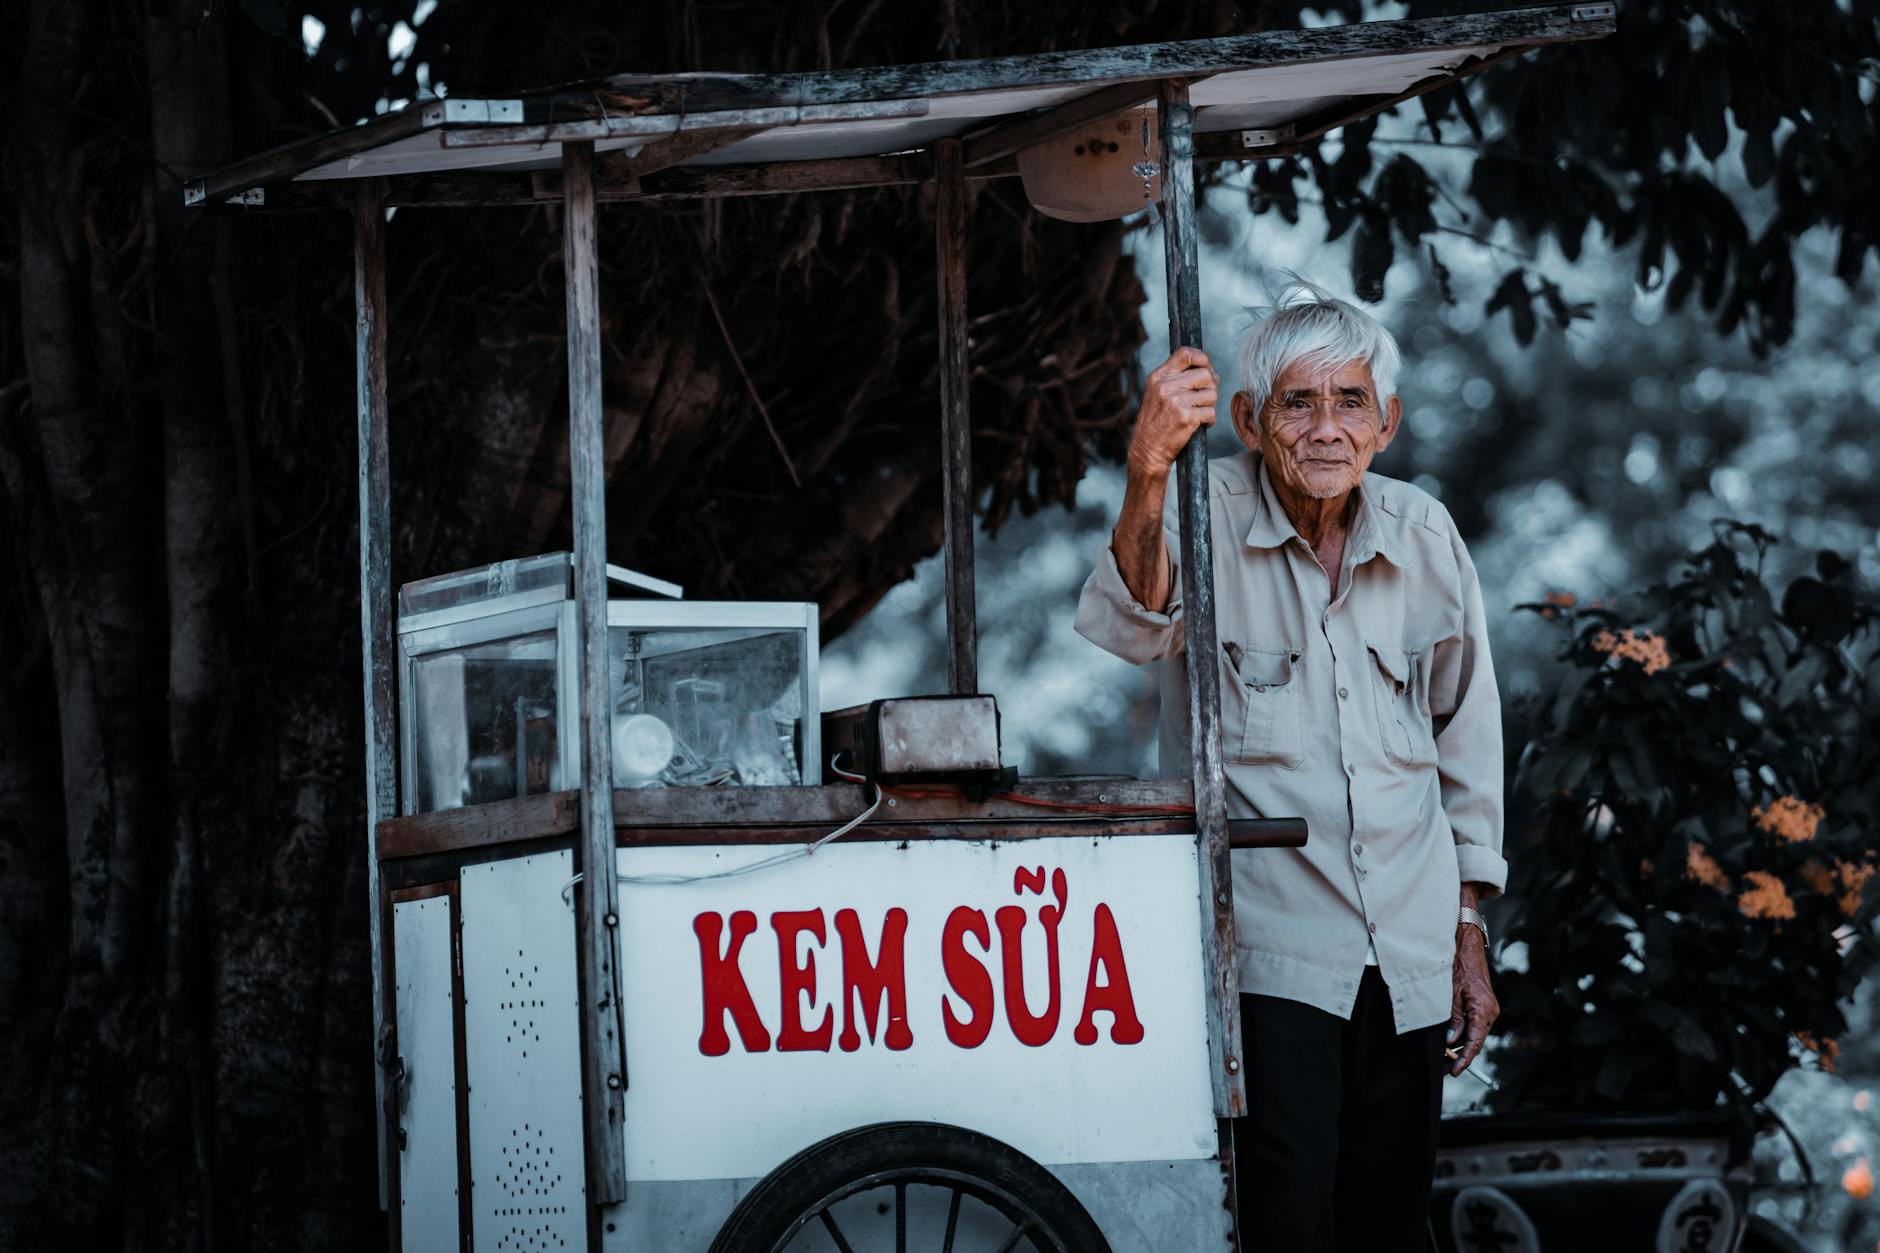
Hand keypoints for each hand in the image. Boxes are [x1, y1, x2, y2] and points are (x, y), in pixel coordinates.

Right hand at [1127, 347, 1217, 477]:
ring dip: (1210, 405)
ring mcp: (1176, 402)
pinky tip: (1200, 424)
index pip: (1185, 354)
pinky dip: (1210, 420)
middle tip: (1204, 399)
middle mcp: (1166, 386)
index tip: (1207, 369)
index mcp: (1158, 377)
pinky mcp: (1186, 418)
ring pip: (1211, 393)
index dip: (1202, 358)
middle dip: (1210, 387)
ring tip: (1199, 413)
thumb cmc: (1155, 422)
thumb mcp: (1157, 393)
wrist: (1147, 450)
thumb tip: (1211, 373)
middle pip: (1205, 374)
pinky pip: (1211, 412)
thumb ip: (1177, 379)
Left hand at [1446, 926, 1498, 1076]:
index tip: (1454, 1071)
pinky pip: (1473, 1025)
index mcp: (1483, 1011)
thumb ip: (1452, 1020)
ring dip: (1459, 1044)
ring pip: (1473, 1034)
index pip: (1474, 1043)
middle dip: (1459, 1055)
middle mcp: (1489, 1012)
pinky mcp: (1482, 1005)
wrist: (1466, 946)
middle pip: (1475, 1042)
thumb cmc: (1458, 966)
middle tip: (1442, 1065)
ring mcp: (1487, 1009)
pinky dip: (1462, 1033)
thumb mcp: (1450, 995)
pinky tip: (1449, 1038)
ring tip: (1442, 1054)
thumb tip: (1450, 1041)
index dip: (1464, 1060)